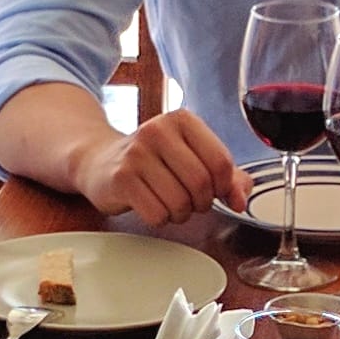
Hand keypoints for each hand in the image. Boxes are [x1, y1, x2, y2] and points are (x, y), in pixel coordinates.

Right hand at [71, 110, 246, 229]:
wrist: (99, 160)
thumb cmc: (152, 160)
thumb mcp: (192, 158)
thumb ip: (226, 176)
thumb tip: (240, 199)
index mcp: (182, 120)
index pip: (221, 161)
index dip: (224, 186)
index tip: (216, 191)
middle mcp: (158, 130)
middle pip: (202, 183)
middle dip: (201, 202)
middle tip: (191, 200)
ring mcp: (137, 153)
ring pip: (180, 202)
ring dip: (180, 213)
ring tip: (169, 202)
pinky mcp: (121, 178)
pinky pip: (157, 214)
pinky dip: (160, 218)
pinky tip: (151, 205)